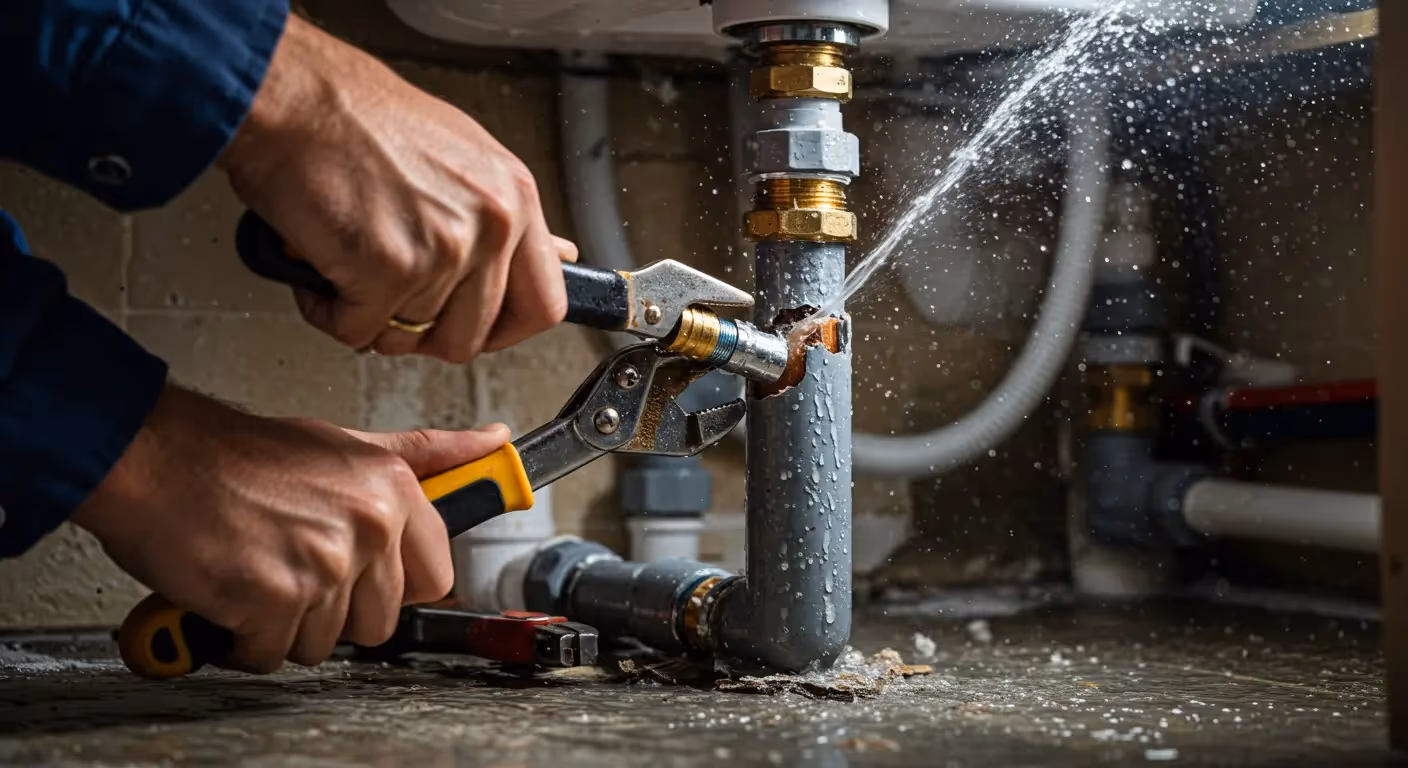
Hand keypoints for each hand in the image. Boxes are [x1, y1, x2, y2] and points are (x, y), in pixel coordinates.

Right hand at [73, 384, 510, 672]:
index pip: (437, 575)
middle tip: (294, 564)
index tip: (367, 573)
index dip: (395, 583)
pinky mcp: (274, 601)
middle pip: (380, 620)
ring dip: (286, 623)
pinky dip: (244, 638)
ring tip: (259, 569)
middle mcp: (369, 526)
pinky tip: (232, 592)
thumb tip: (494, 443)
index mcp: (395, 489)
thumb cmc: (242, 455)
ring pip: (325, 643)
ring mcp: (324, 565)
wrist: (156, 458)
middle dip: (335, 608)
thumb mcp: (347, 442)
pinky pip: (272, 655)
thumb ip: (427, 452)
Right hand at [219, 15, 575, 361]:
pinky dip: (329, 311)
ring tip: (348, 262)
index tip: (474, 329)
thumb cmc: (359, 120)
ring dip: (367, 313)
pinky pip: (359, 330)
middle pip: (470, 337)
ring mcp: (444, 249)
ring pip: (409, 336)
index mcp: (515, 197)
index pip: (543, 304)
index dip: (501, 331)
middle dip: (420, 331)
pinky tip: (322, 267)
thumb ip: (504, 219)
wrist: (292, 97)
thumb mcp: (463, 158)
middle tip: (388, 298)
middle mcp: (491, 223)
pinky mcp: (389, 268)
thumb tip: (556, 257)